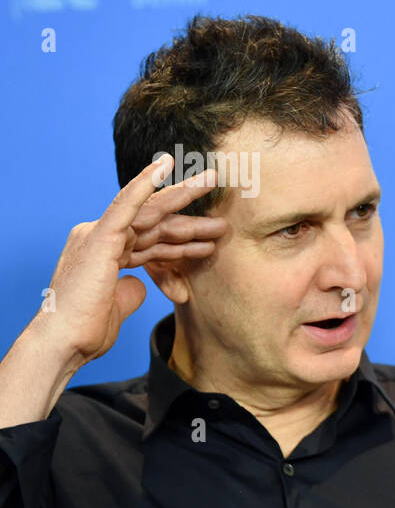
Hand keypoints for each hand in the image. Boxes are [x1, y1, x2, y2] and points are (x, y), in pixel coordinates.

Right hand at [35, 154, 227, 366]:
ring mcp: (99, 235)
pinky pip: (125, 204)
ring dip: (183, 195)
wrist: (64, 342)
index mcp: (106, 254)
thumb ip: (130, 290)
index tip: (209, 238)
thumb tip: (140, 284)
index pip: (151, 240)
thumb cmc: (86, 331)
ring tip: (213, 179)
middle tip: (216, 191)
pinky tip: (164, 166)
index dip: (182, 239)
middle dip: (188, 211)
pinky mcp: (100, 237)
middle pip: (154, 221)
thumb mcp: (117, 306)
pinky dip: (144, 184)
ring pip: (149, 210)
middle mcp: (101, 238)